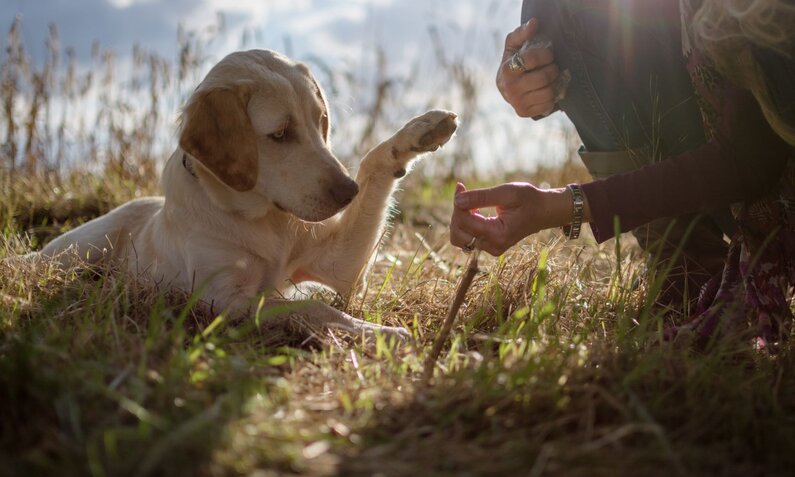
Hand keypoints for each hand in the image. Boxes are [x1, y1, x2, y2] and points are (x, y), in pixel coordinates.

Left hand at [450, 182, 574, 255]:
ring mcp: (491, 249)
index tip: (460, 186)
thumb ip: (481, 197)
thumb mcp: (507, 192)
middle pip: (457, 233)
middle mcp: (493, 246)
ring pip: (459, 238)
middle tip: (465, 193)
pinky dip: (466, 224)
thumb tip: (457, 200)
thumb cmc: (529, 199)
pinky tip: (475, 210)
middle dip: (457, 212)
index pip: (464, 222)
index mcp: (498, 234)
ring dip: (460, 219)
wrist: (544, 211)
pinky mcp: (489, 246)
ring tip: (472, 204)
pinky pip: (467, 237)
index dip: (458, 203)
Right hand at [496, 18, 559, 118]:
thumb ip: (522, 33)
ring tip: (550, 78)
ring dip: (554, 83)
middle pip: (544, 77)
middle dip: (553, 69)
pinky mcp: (524, 112)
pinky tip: (546, 90)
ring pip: (548, 92)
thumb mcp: (513, 46)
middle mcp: (510, 88)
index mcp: (507, 69)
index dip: (546, 54)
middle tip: (552, 66)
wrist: (505, 87)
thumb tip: (534, 23)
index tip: (548, 54)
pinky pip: (547, 104)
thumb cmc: (513, 62)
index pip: (533, 59)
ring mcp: (517, 102)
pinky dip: (551, 96)